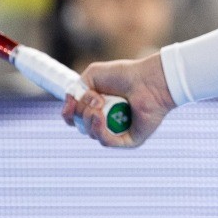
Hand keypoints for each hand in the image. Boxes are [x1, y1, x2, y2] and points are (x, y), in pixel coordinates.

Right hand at [62, 53, 176, 147]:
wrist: (148, 80)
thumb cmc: (124, 75)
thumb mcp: (92, 76)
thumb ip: (75, 91)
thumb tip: (69, 112)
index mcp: (98, 107)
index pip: (76, 119)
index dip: (69, 115)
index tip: (70, 106)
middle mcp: (107, 120)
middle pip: (81, 126)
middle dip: (82, 112)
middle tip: (95, 98)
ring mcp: (118, 131)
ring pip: (92, 134)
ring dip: (90, 118)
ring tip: (100, 104)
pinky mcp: (128, 140)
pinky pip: (106, 141)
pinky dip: (100, 129)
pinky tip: (100, 116)